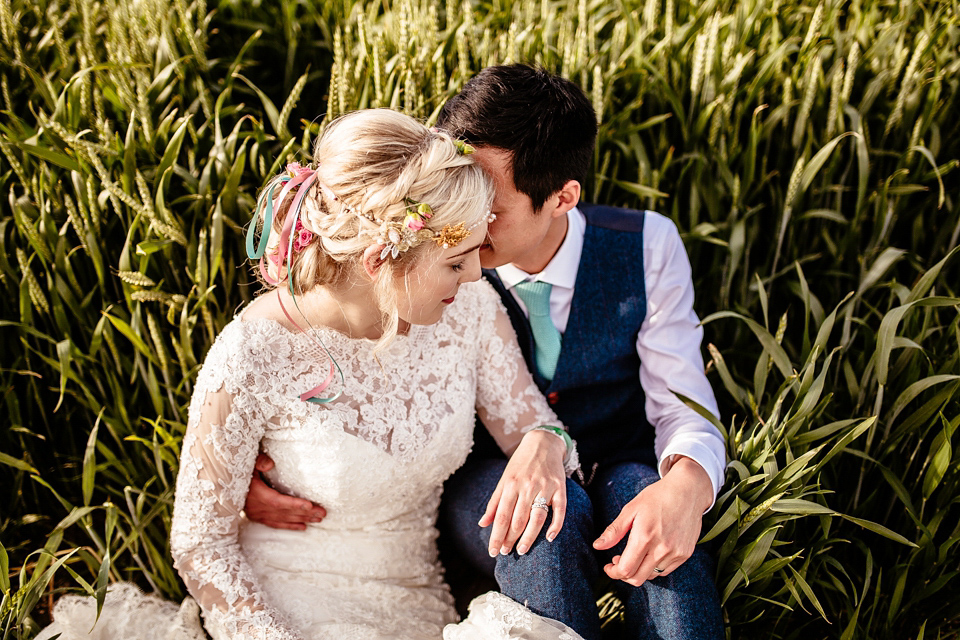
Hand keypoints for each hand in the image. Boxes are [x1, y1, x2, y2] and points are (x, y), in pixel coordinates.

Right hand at [244, 453, 326, 529]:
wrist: (221, 483)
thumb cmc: (237, 469)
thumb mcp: (245, 462)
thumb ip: (258, 461)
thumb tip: (270, 463)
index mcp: (255, 493)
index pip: (277, 501)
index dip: (293, 504)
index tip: (309, 505)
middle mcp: (256, 507)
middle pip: (284, 512)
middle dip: (304, 513)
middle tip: (322, 514)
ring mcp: (256, 513)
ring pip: (282, 519)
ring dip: (301, 519)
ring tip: (319, 519)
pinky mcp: (256, 516)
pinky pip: (275, 523)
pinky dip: (289, 526)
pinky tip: (303, 527)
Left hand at [479, 429, 567, 556]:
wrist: (543, 443)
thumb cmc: (520, 464)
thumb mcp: (504, 479)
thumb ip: (494, 503)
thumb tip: (483, 524)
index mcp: (511, 484)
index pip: (502, 516)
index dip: (497, 536)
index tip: (493, 552)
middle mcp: (527, 486)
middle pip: (518, 519)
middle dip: (510, 539)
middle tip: (506, 553)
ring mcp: (545, 487)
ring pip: (537, 517)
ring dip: (529, 537)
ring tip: (522, 550)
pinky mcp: (560, 487)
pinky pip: (560, 510)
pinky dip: (556, 525)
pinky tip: (549, 538)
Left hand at [593, 456, 712, 586]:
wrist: (688, 490)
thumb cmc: (657, 496)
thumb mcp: (631, 509)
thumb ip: (614, 531)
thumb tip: (597, 546)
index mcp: (644, 536)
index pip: (625, 569)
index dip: (613, 572)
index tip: (608, 566)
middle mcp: (662, 548)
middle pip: (637, 578)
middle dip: (623, 574)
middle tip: (618, 561)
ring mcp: (676, 553)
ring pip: (651, 576)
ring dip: (639, 570)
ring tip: (635, 554)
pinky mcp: (685, 554)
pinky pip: (665, 570)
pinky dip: (654, 567)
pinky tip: (650, 553)